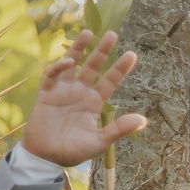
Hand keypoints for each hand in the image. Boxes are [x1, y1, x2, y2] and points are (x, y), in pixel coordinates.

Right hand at [20, 33, 148, 166]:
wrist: (48, 157)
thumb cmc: (74, 151)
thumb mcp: (101, 141)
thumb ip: (119, 129)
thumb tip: (143, 120)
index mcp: (94, 102)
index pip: (110, 81)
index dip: (120, 68)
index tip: (132, 55)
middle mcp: (80, 92)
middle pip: (93, 66)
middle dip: (101, 50)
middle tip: (112, 34)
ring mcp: (63, 91)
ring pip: (72, 64)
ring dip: (79, 48)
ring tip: (88, 32)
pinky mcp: (47, 94)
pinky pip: (52, 76)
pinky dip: (59, 67)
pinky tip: (69, 62)